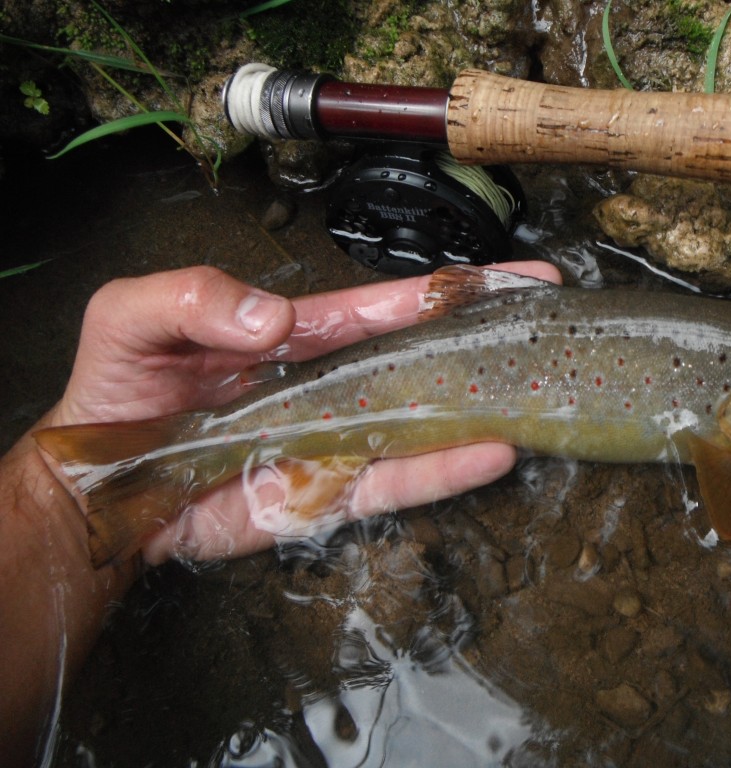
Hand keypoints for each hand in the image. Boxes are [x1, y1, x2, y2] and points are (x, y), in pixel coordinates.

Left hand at [49, 262, 561, 564]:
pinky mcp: (327, 495)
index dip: (444, 292)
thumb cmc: (119, 392)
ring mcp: (336, 442)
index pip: (385, 308)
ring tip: (536, 396)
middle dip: (483, 342)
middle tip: (546, 327)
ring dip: (479, 411)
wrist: (102, 488)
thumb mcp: (135, 318)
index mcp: (299, 336)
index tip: (505, 275)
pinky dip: (441, 472)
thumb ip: (197, 297)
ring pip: (423, 424)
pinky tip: (489, 455)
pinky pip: (393, 484)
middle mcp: (333, 387)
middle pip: (422, 362)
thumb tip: (275, 320)